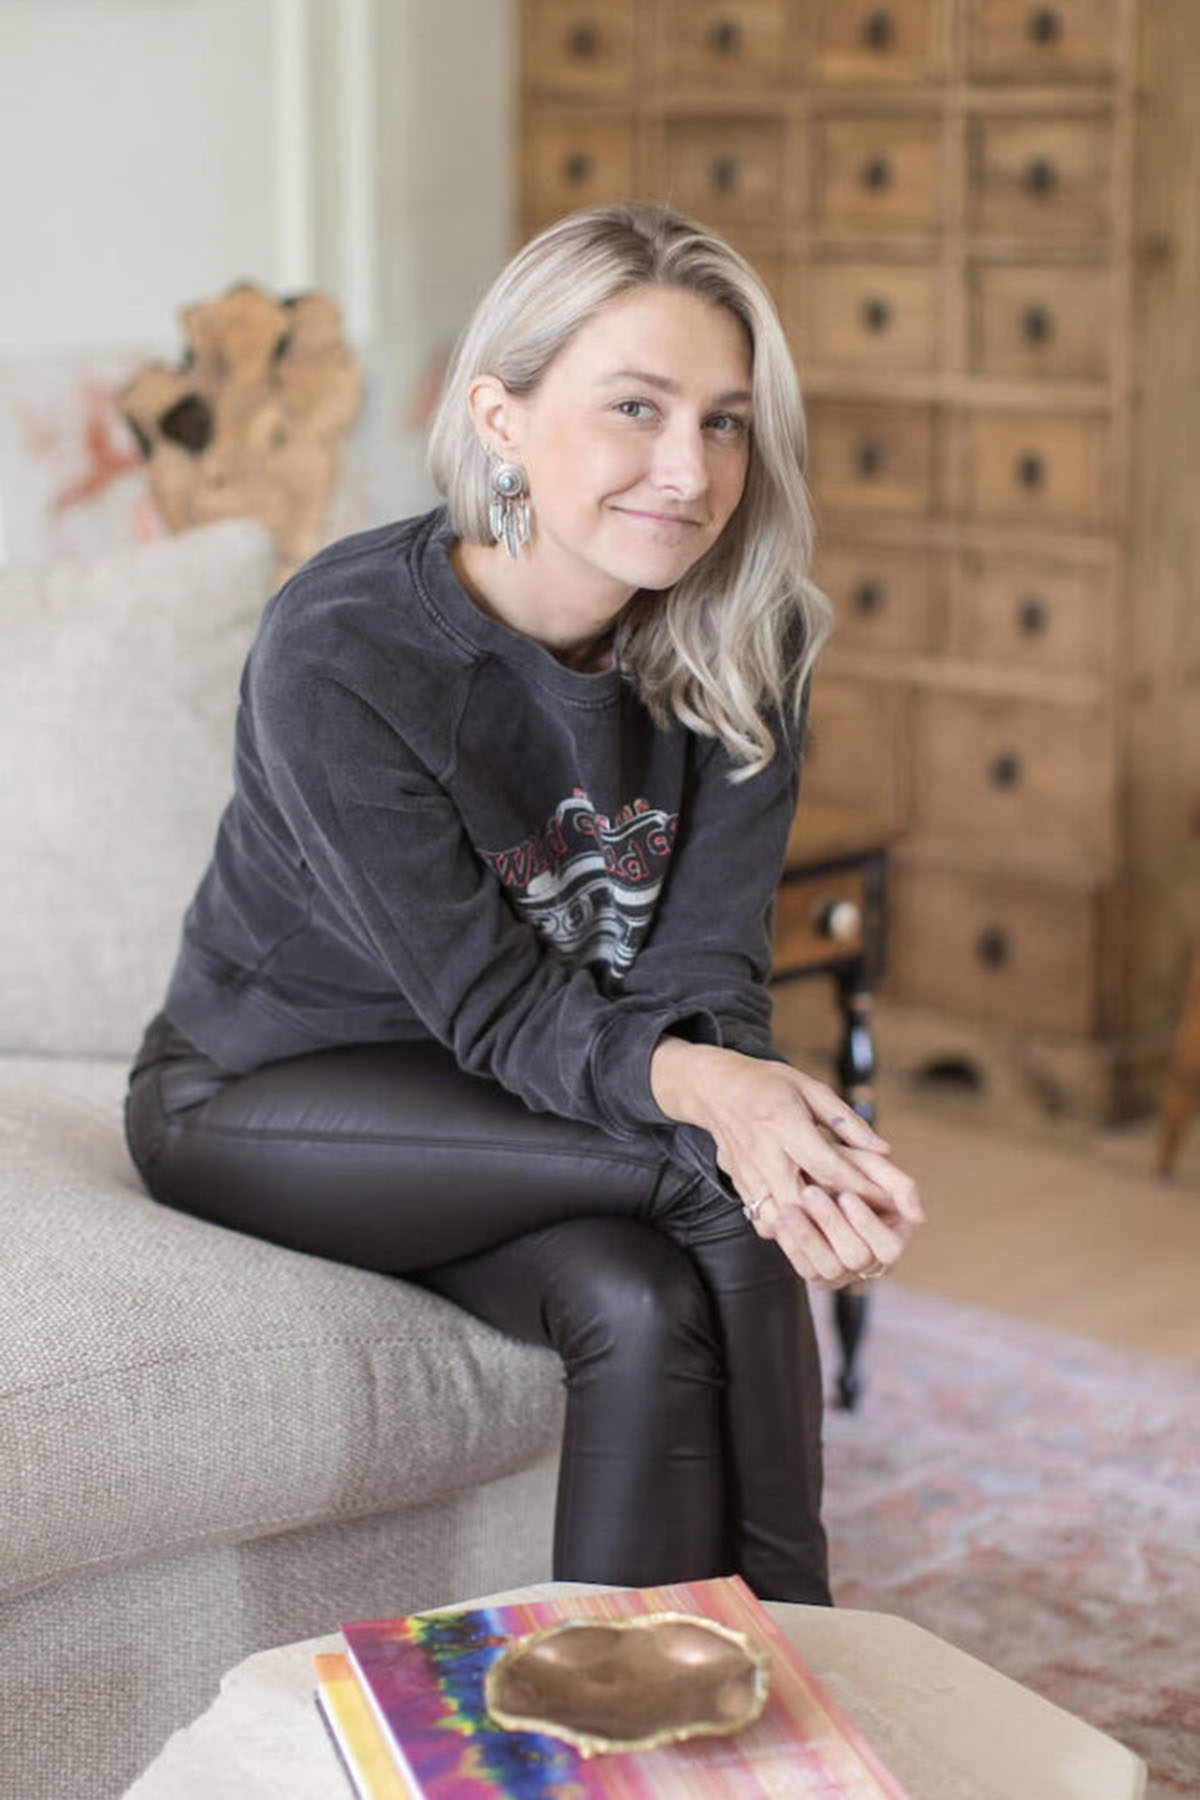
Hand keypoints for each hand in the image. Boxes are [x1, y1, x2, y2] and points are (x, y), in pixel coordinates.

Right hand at [649, 1039, 923, 1287]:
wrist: (714, 1088)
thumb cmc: (768, 1084)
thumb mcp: (811, 1089)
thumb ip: (846, 1121)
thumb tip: (883, 1150)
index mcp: (784, 1122)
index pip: (826, 1164)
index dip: (857, 1185)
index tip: (885, 1199)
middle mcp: (764, 1152)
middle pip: (801, 1201)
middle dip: (833, 1218)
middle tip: (863, 1226)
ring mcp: (748, 1173)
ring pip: (778, 1219)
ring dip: (807, 1229)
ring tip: (834, 1231)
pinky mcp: (739, 1186)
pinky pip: (762, 1219)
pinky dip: (785, 1229)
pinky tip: (804, 1225)